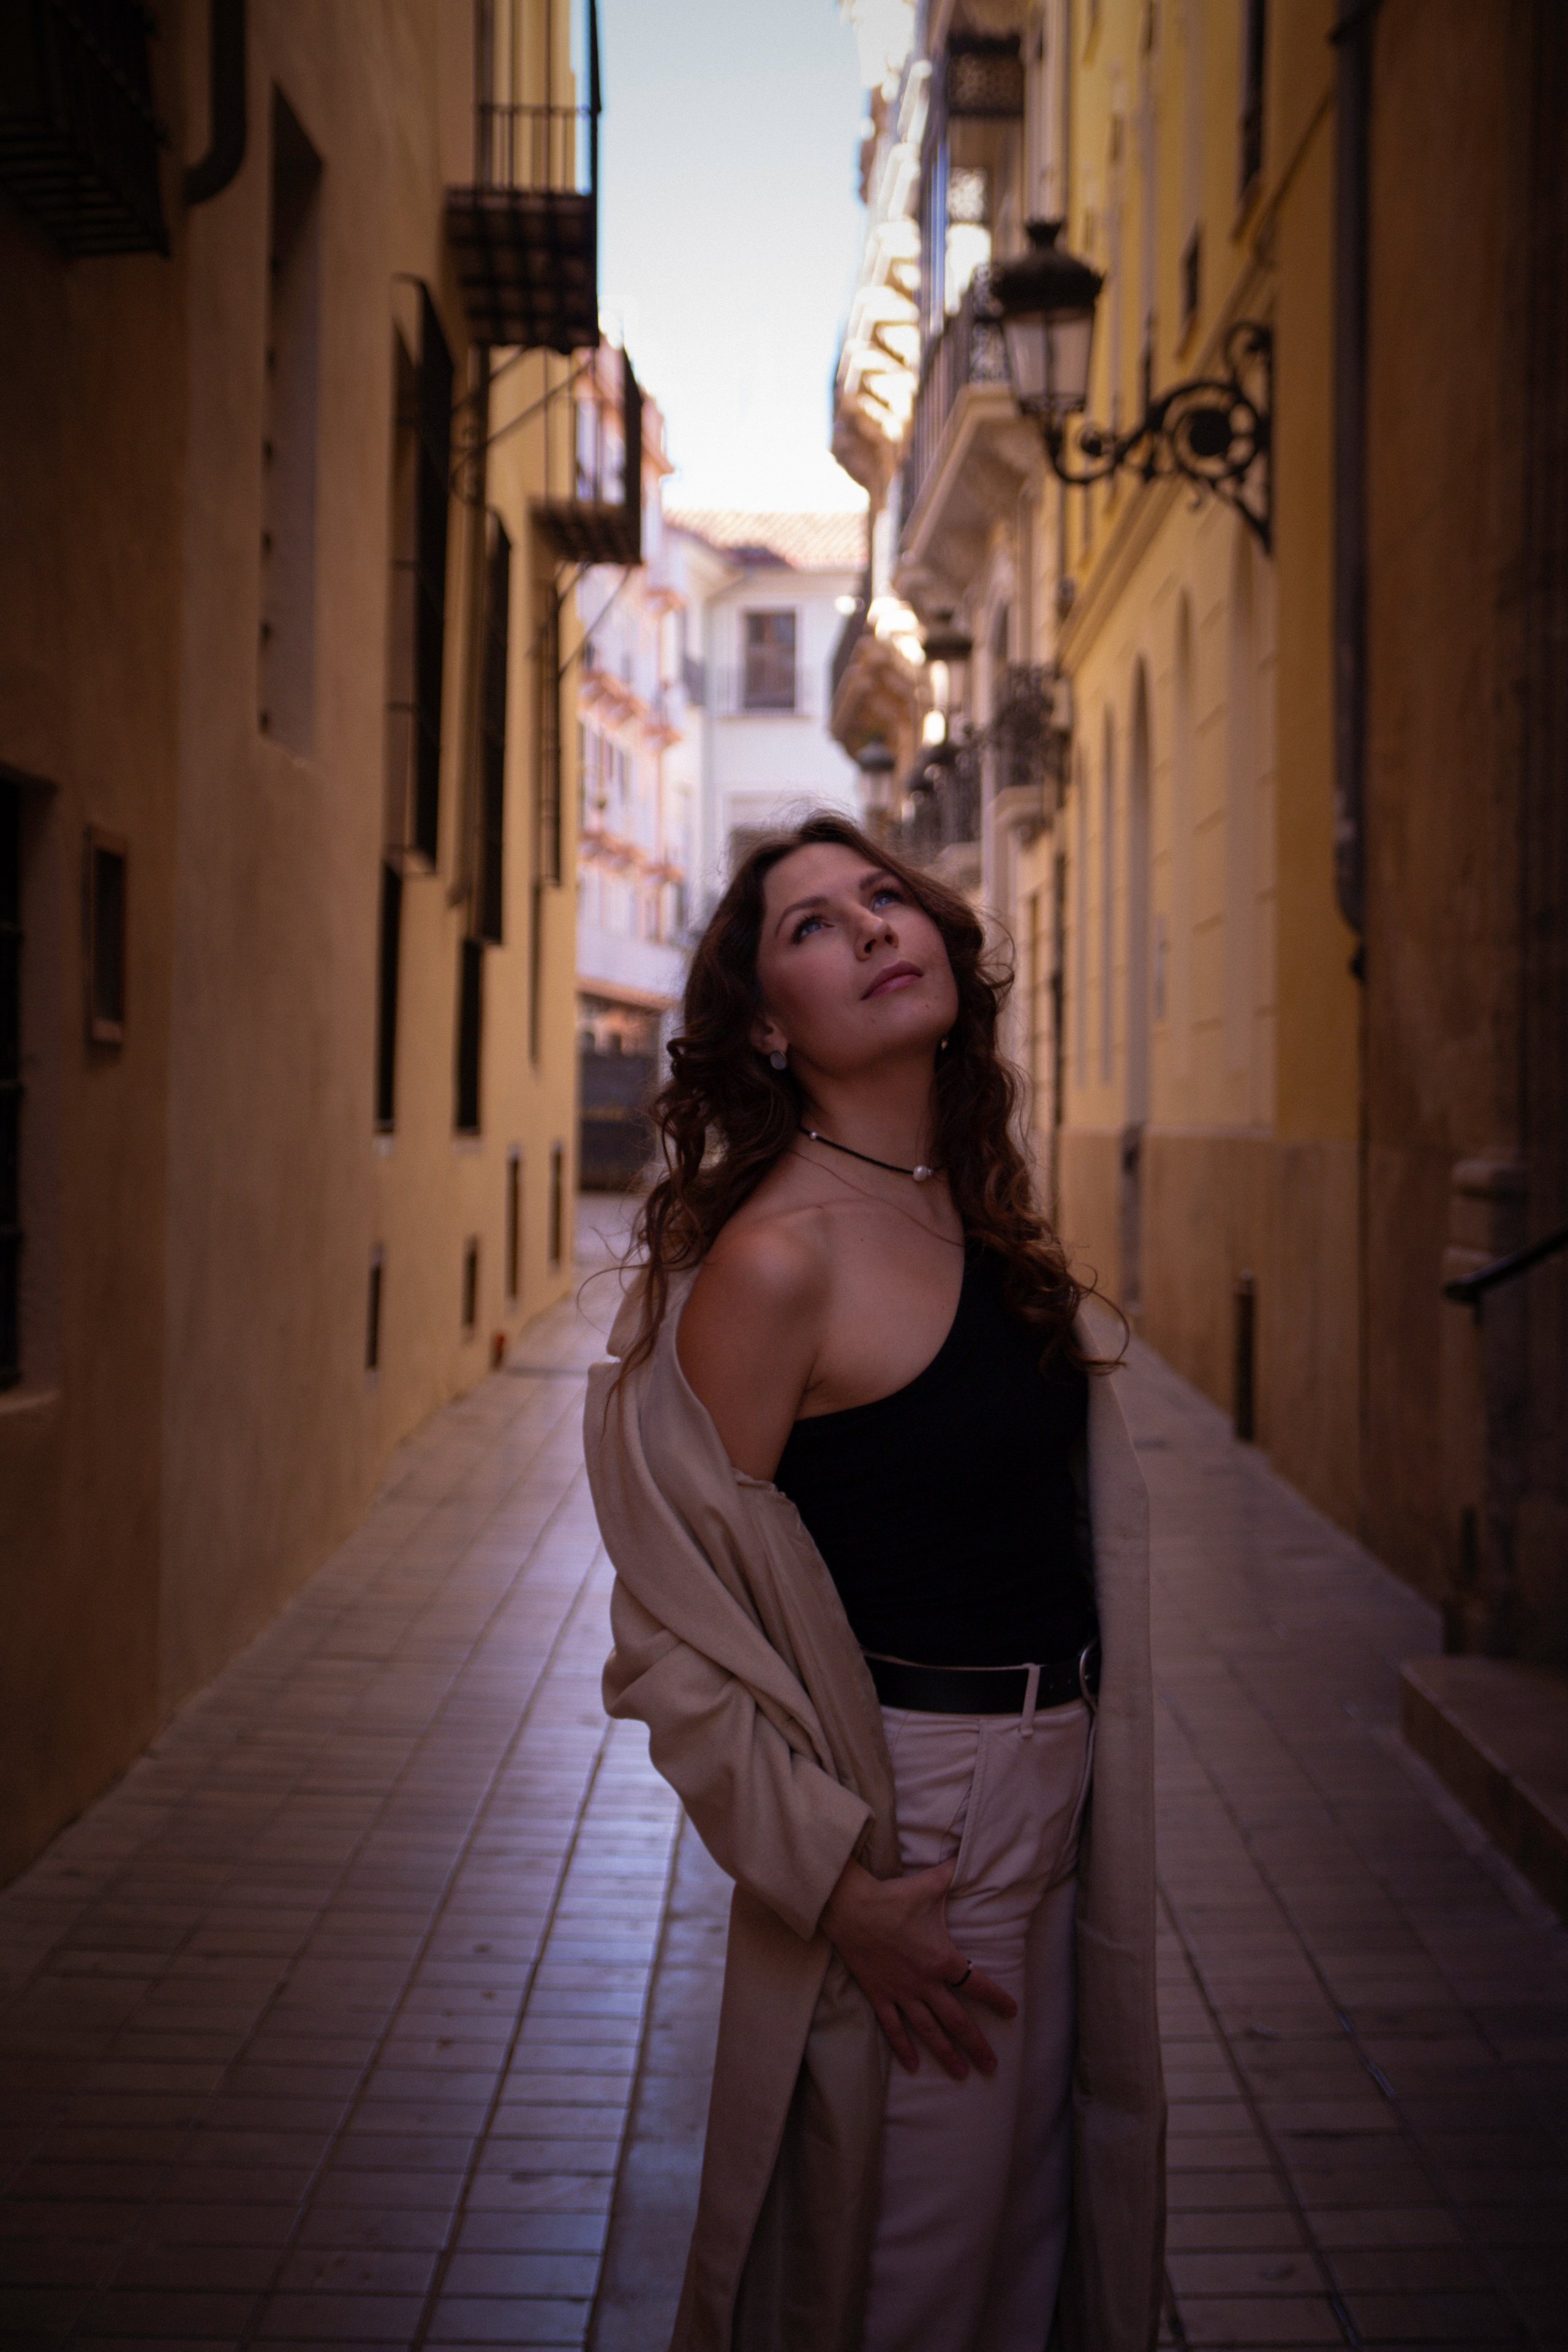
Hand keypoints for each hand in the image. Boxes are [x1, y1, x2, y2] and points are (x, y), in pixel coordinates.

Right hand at [820, 1856, 1015, 2080]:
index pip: (978, 1984)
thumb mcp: (931, 1883)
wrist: (851, 1907)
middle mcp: (925, 1982)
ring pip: (929, 2030)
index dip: (996, 1999)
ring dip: (946, 2053)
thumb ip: (954, 1871)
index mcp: (942, 1959)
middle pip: (957, 2020)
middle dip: (976, 2044)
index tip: (1011, 2011)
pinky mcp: (879, 1995)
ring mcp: (901, 1992)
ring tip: (961, 2074)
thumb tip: (971, 1853)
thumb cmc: (893, 1896)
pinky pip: (894, 2028)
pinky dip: (904, 2048)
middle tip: (991, 2066)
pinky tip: (914, 2066)